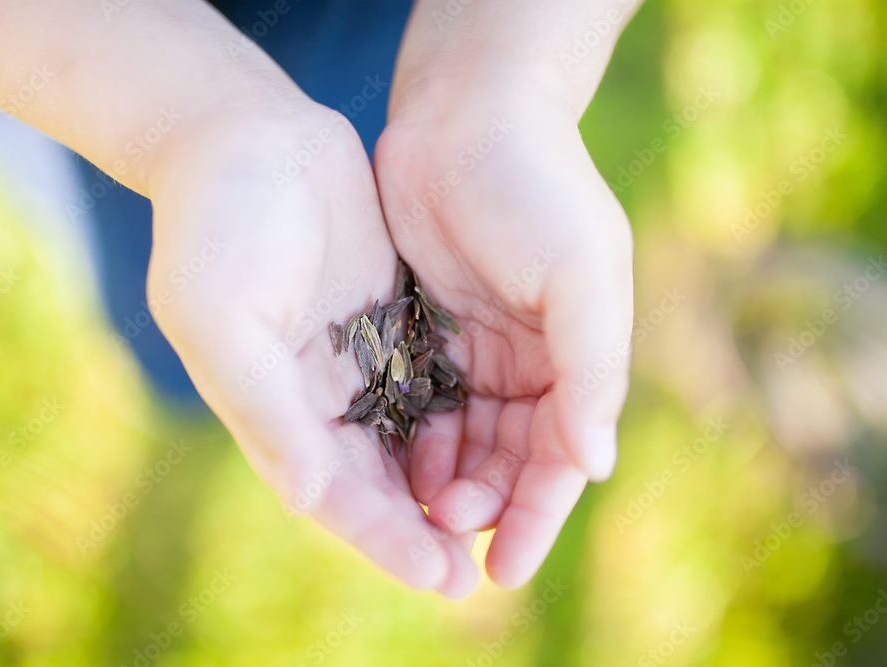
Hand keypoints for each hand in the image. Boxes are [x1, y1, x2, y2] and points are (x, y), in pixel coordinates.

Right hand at [147, 101, 478, 596]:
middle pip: (377, 482)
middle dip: (423, 530)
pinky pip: (430, 382)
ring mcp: (354, 358)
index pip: (333, 493)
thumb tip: (309, 498)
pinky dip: (460, 419)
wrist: (242, 136)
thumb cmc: (216, 223)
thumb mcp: (221, 314)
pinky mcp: (389, 320)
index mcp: (271, 407)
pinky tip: (502, 443)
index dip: (386, 540)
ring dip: (448, 484)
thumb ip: (262, 407)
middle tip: (476, 577)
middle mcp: (314, 396)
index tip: (442, 579)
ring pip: (409, 441)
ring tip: (499, 522)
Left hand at [374, 43, 634, 588]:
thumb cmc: (537, 187)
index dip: (537, 515)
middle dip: (484, 503)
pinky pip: (417, 402)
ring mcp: (474, 348)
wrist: (467, 115)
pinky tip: (390, 465)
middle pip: (509, 459)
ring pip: (460, 440)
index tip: (505, 567)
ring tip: (417, 512)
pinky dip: (409, 439)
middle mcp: (529, 361)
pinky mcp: (422, 330)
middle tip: (448, 533)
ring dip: (443, 482)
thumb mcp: (583, 273)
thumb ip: (593, 368)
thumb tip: (594, 466)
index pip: (561, 456)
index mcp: (577, 356)